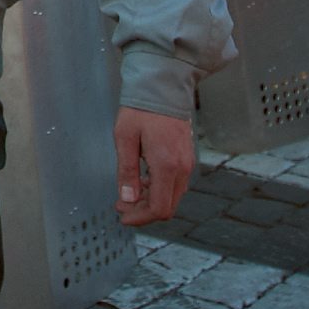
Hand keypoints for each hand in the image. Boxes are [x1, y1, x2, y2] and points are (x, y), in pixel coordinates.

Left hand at [113, 107, 195, 224]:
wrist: (162, 90)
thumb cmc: (141, 111)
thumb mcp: (124, 139)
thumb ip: (127, 172)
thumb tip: (127, 199)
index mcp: (167, 165)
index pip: (159, 208)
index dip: (140, 218)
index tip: (123, 217)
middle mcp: (182, 169)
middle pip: (167, 206)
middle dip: (143, 211)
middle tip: (121, 206)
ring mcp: (187, 164)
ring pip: (171, 197)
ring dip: (150, 201)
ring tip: (128, 194)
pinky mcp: (186, 160)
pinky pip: (175, 184)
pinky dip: (158, 189)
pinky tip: (142, 182)